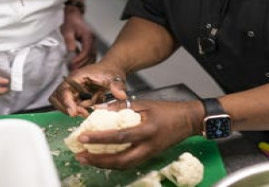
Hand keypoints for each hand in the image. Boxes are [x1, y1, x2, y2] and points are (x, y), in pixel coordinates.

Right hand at [49, 64, 127, 116]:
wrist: (111, 70)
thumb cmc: (110, 72)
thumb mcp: (116, 78)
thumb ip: (117, 86)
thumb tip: (121, 95)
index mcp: (78, 77)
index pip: (64, 90)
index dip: (66, 102)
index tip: (73, 112)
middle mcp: (72, 83)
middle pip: (58, 98)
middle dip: (68, 108)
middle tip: (83, 112)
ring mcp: (72, 90)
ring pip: (62, 103)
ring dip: (73, 109)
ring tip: (87, 110)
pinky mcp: (75, 96)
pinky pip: (71, 106)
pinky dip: (78, 110)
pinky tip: (89, 108)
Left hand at [60, 7, 96, 69]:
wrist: (73, 16)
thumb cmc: (70, 22)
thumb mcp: (67, 30)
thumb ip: (69, 40)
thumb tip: (72, 51)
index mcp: (88, 36)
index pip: (86, 50)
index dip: (80, 58)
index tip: (72, 63)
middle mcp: (92, 40)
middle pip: (91, 55)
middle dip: (82, 64)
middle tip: (74, 70)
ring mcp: (92, 42)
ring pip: (92, 56)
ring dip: (84, 64)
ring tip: (76, 70)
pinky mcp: (90, 44)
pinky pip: (90, 55)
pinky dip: (85, 61)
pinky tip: (78, 65)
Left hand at [74, 100, 200, 168]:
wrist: (187, 121)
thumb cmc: (167, 110)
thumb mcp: (144, 103)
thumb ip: (120, 107)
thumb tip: (98, 110)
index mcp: (147, 130)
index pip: (119, 137)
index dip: (100, 139)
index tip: (83, 138)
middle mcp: (148, 146)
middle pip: (120, 160)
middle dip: (98, 161)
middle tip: (80, 156)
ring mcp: (149, 154)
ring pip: (123, 166)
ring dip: (104, 164)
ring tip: (87, 159)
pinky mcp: (149, 157)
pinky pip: (129, 164)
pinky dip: (114, 163)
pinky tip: (102, 159)